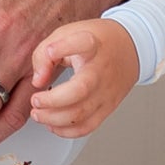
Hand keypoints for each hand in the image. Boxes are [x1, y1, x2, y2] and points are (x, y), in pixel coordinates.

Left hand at [25, 17, 139, 138]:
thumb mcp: (67, 33)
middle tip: (36, 99)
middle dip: (51, 101)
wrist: (129, 49)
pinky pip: (88, 127)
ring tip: (38, 113)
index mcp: (92, 45)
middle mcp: (101, 71)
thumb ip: (45, 54)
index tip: (50, 51)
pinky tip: (54, 124)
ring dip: (54, 119)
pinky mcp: (107, 107)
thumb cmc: (96, 41)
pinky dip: (67, 131)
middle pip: (79, 90)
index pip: (83, 43)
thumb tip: (37, 81)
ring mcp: (106, 92)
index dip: (62, 47)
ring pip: (81, 114)